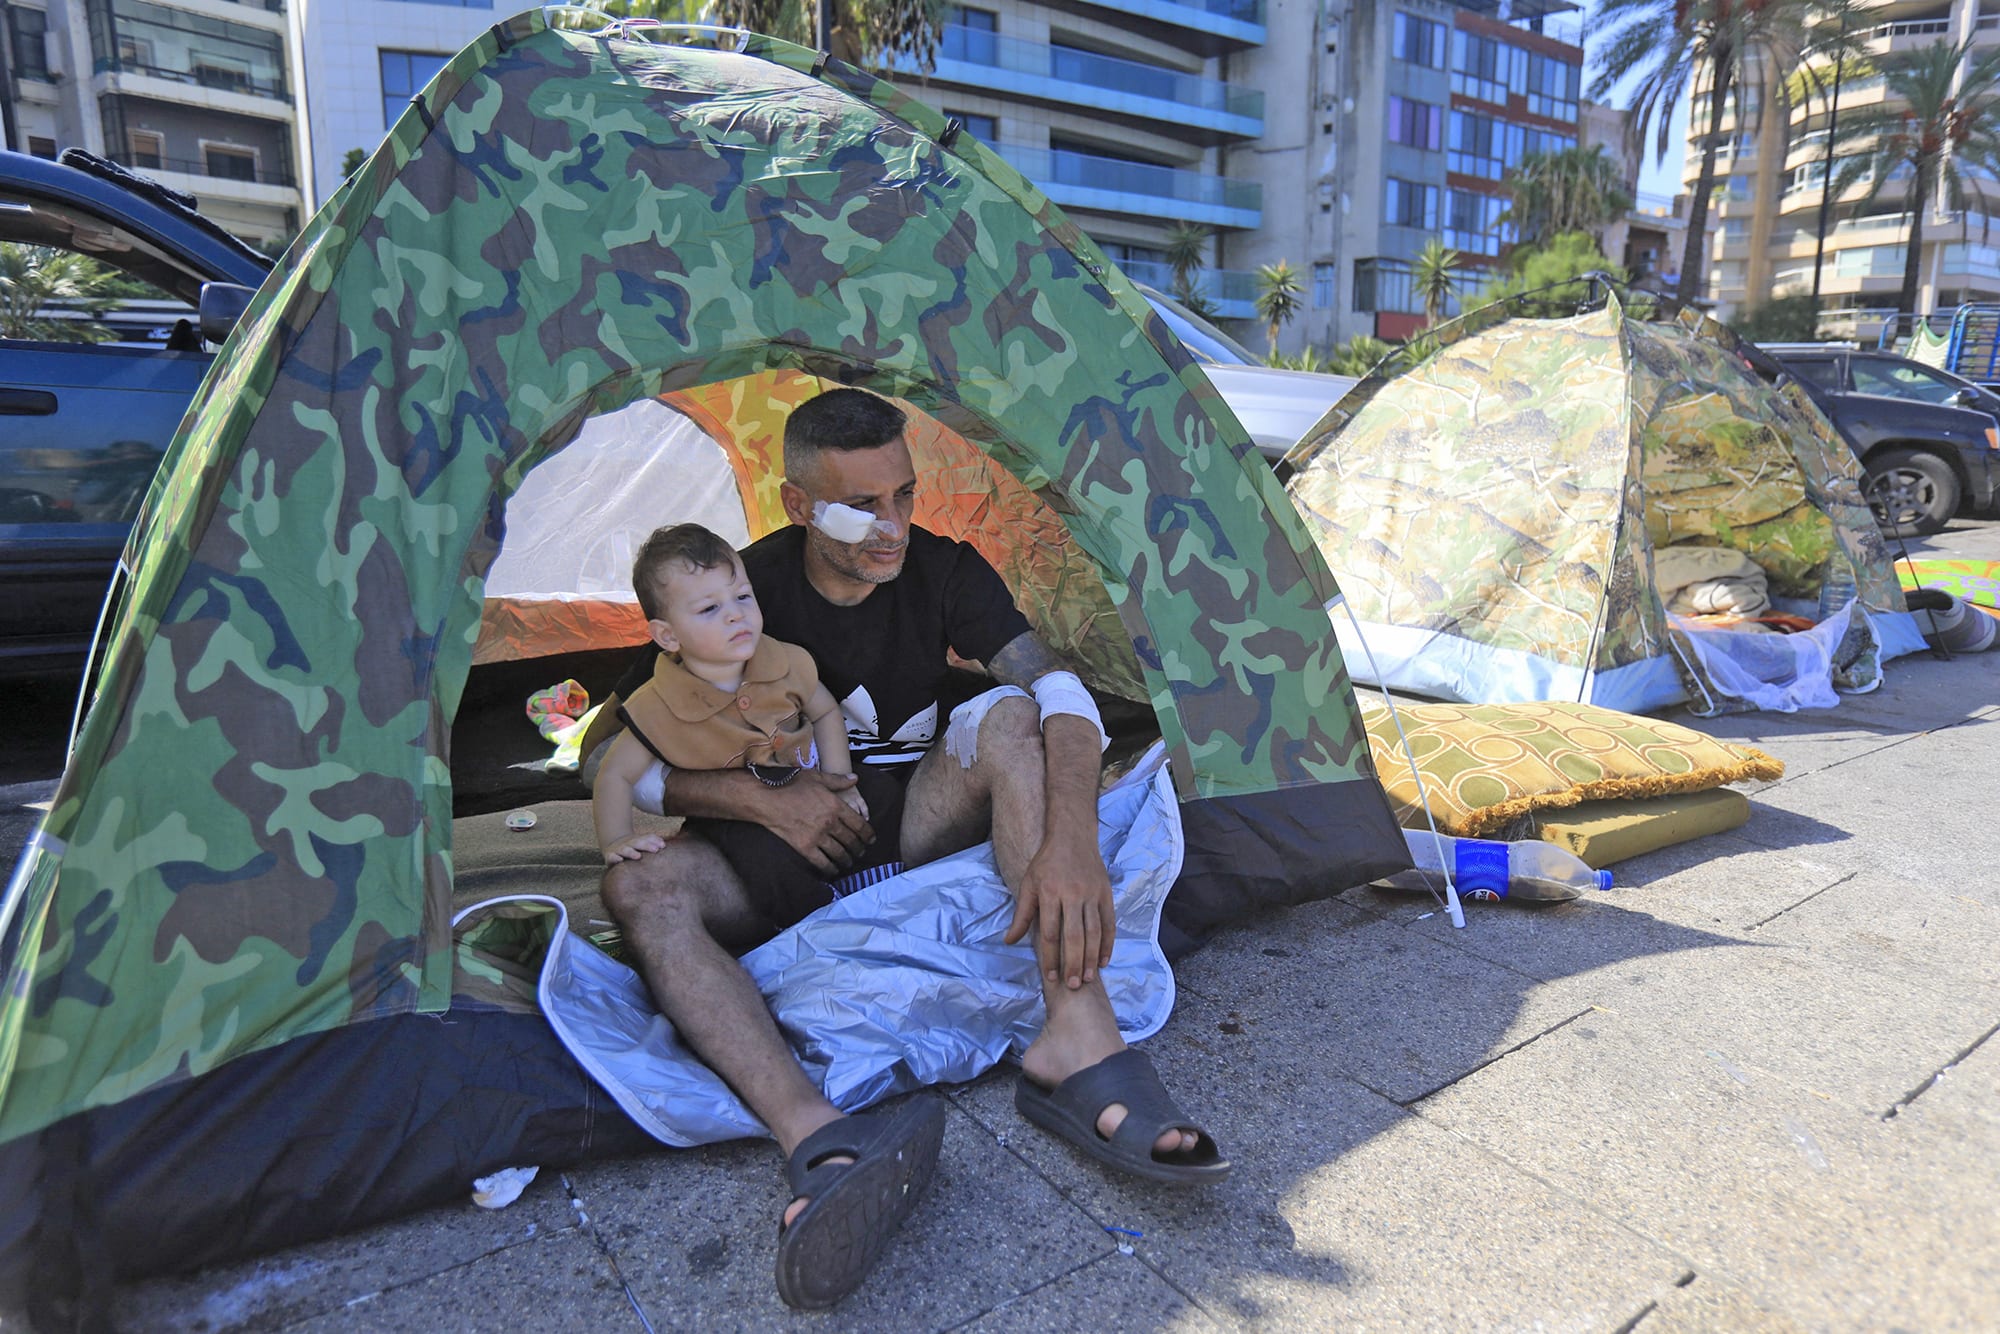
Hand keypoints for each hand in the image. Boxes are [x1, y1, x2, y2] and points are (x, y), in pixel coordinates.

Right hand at [601, 832, 665, 864]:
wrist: (613, 846)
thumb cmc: (632, 848)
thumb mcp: (642, 844)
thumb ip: (652, 842)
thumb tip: (663, 844)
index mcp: (638, 840)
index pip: (646, 838)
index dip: (654, 841)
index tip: (663, 846)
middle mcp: (628, 843)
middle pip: (637, 843)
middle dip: (646, 845)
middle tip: (655, 850)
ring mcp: (619, 849)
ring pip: (625, 850)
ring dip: (631, 852)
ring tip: (638, 856)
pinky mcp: (610, 856)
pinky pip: (611, 857)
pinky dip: (615, 858)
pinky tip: (620, 860)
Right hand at [757, 770, 873, 874]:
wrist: (767, 799)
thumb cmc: (790, 785)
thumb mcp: (816, 777)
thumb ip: (837, 780)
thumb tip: (855, 778)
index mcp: (835, 805)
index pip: (859, 824)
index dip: (868, 834)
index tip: (871, 839)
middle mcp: (830, 822)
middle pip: (851, 841)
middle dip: (859, 848)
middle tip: (861, 852)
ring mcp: (817, 836)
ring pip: (839, 853)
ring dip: (847, 860)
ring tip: (849, 862)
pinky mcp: (804, 847)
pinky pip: (822, 862)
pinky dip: (830, 868)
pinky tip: (833, 870)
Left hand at [1003, 829, 1115, 989]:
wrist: (1072, 836)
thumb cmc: (1046, 862)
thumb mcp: (1029, 884)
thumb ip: (1022, 915)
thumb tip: (1009, 941)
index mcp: (1050, 893)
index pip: (1051, 933)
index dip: (1051, 957)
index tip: (1050, 976)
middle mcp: (1073, 894)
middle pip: (1075, 936)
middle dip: (1074, 963)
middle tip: (1074, 986)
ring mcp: (1092, 894)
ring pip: (1094, 932)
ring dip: (1092, 958)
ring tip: (1089, 978)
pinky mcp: (1106, 894)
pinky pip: (1109, 923)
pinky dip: (1107, 943)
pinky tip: (1104, 960)